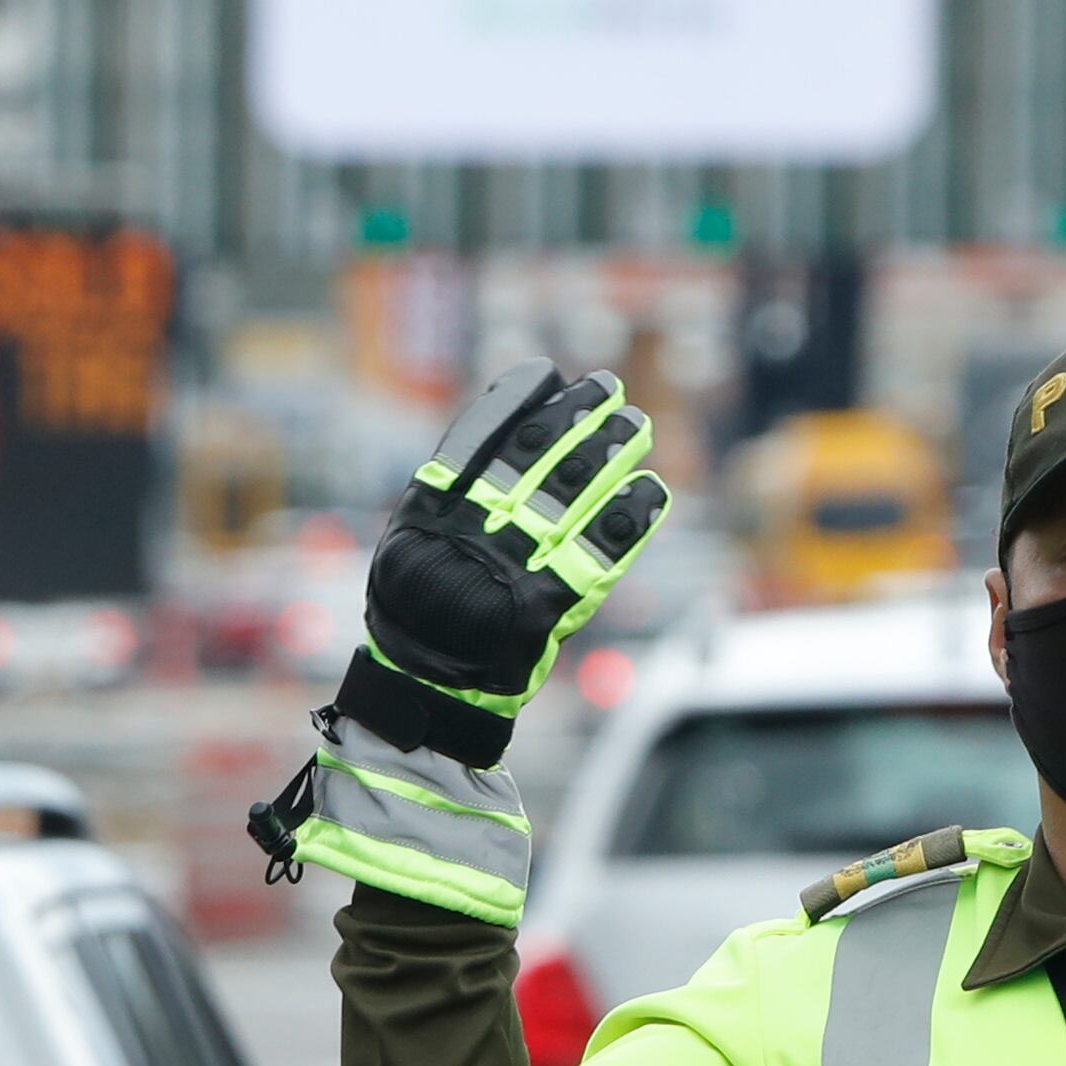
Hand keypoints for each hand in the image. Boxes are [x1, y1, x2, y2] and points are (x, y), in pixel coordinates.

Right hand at [255, 364, 671, 930]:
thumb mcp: (413, 539)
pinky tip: (652, 492)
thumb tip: (500, 435)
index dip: (523, 396)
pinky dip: (634, 515)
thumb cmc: (417, 616)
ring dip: (615, 450)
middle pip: (544, 449)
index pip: (486, 428)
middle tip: (612, 395)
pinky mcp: (553, 601)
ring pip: (579, 486)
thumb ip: (452, 488)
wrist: (425, 691)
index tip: (551, 374)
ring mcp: (516, 560)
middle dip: (583, 415)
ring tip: (637, 427)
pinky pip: (607, 545)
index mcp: (438, 504)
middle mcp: (479, 524)